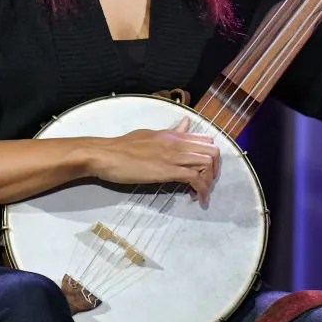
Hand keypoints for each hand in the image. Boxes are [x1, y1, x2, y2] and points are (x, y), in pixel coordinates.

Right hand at [88, 117, 220, 204]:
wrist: (107, 155)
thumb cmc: (123, 146)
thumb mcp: (151, 134)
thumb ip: (170, 132)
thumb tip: (184, 123)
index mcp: (173, 134)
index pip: (206, 139)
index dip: (211, 156)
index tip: (205, 169)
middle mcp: (177, 143)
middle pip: (212, 151)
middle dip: (214, 169)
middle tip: (206, 182)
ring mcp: (173, 156)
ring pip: (206, 164)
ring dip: (209, 180)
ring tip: (201, 192)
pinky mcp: (167, 171)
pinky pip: (194, 178)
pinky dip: (201, 189)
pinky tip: (197, 198)